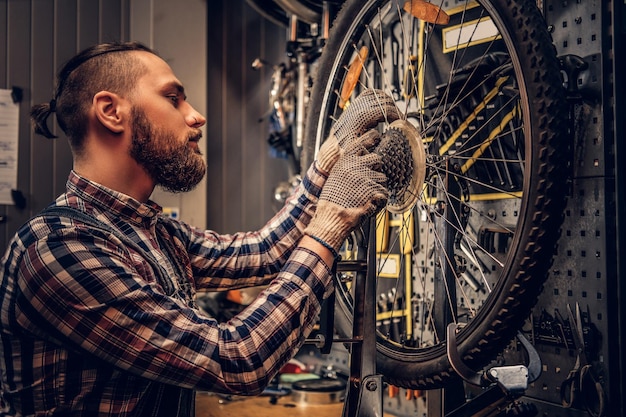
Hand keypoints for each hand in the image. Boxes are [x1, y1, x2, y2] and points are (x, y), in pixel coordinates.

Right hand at [306, 133, 388, 251]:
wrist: (332, 218)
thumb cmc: (332, 201)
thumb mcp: (335, 177)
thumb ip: (348, 167)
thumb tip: (361, 160)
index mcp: (345, 162)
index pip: (361, 143)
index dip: (371, 139)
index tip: (376, 136)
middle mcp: (357, 166)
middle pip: (377, 159)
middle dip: (376, 170)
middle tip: (368, 182)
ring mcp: (367, 178)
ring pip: (383, 178)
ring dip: (377, 188)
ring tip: (364, 197)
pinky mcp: (375, 191)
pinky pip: (384, 194)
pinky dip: (379, 201)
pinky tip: (368, 204)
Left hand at [316, 89, 399, 173]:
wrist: (333, 148)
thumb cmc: (345, 150)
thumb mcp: (361, 148)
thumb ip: (373, 140)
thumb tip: (386, 133)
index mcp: (361, 117)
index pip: (385, 108)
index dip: (396, 114)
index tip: (401, 121)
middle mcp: (358, 108)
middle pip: (384, 100)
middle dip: (394, 109)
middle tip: (399, 119)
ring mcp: (356, 105)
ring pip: (378, 94)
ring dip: (387, 102)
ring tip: (391, 114)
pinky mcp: (355, 105)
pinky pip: (369, 94)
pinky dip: (379, 97)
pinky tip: (382, 107)